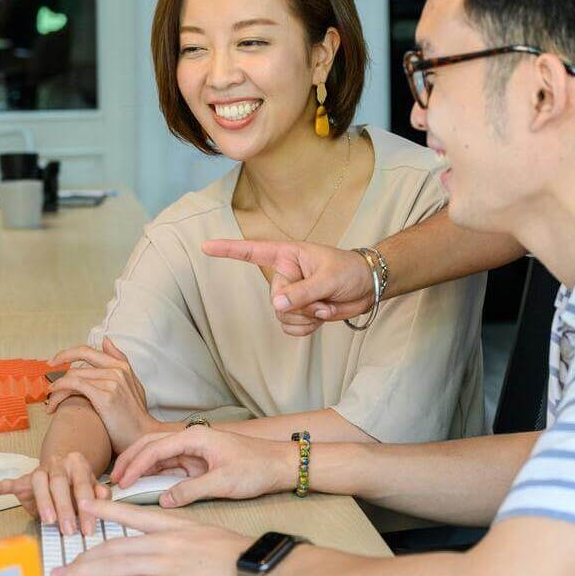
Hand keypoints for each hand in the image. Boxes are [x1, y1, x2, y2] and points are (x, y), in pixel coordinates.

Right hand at [0, 450, 99, 534]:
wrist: (62, 467)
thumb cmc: (78, 483)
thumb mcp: (92, 486)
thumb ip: (99, 493)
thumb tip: (103, 498)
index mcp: (77, 463)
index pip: (83, 485)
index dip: (87, 507)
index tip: (88, 528)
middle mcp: (58, 463)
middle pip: (60, 483)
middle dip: (65, 508)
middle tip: (69, 530)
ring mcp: (40, 470)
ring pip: (39, 483)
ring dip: (44, 502)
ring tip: (48, 521)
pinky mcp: (24, 480)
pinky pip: (11, 482)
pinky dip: (0, 486)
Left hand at [46, 340, 159, 452]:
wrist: (142, 436)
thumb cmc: (135, 415)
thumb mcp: (133, 383)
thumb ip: (119, 361)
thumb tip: (106, 340)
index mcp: (122, 365)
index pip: (88, 351)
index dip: (68, 354)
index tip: (55, 361)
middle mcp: (117, 369)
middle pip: (78, 362)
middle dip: (58, 364)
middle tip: (46, 377)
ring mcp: (111, 381)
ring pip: (73, 377)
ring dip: (57, 389)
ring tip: (50, 402)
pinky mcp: (104, 396)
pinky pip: (75, 386)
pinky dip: (60, 392)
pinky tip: (53, 404)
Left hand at [53, 498, 252, 575]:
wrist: (250, 567)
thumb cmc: (233, 550)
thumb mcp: (203, 530)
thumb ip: (179, 532)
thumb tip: (162, 538)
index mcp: (172, 524)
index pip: (131, 514)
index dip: (104, 510)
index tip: (83, 504)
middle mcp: (162, 542)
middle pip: (114, 546)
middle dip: (84, 554)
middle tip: (62, 562)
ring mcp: (163, 565)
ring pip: (114, 566)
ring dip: (85, 572)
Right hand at [110, 428, 292, 506]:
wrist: (278, 465)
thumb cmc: (256, 468)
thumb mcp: (223, 482)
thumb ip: (191, 490)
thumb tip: (165, 501)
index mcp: (196, 437)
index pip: (157, 447)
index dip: (136, 464)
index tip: (121, 481)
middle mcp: (192, 439)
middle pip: (152, 444)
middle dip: (130, 459)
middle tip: (112, 479)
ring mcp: (194, 451)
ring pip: (158, 455)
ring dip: (140, 467)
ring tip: (121, 483)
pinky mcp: (198, 462)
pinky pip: (170, 466)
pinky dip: (154, 474)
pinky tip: (142, 485)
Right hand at [202, 238, 374, 335]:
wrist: (368, 287)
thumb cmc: (350, 271)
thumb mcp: (328, 278)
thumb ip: (302, 292)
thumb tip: (277, 305)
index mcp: (288, 255)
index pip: (253, 251)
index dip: (228, 250)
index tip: (206, 247)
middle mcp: (285, 275)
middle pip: (276, 298)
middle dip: (301, 304)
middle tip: (323, 296)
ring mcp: (291, 295)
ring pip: (282, 317)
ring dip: (306, 318)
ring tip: (325, 304)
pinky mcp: (299, 312)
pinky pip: (291, 328)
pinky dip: (307, 327)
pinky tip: (321, 315)